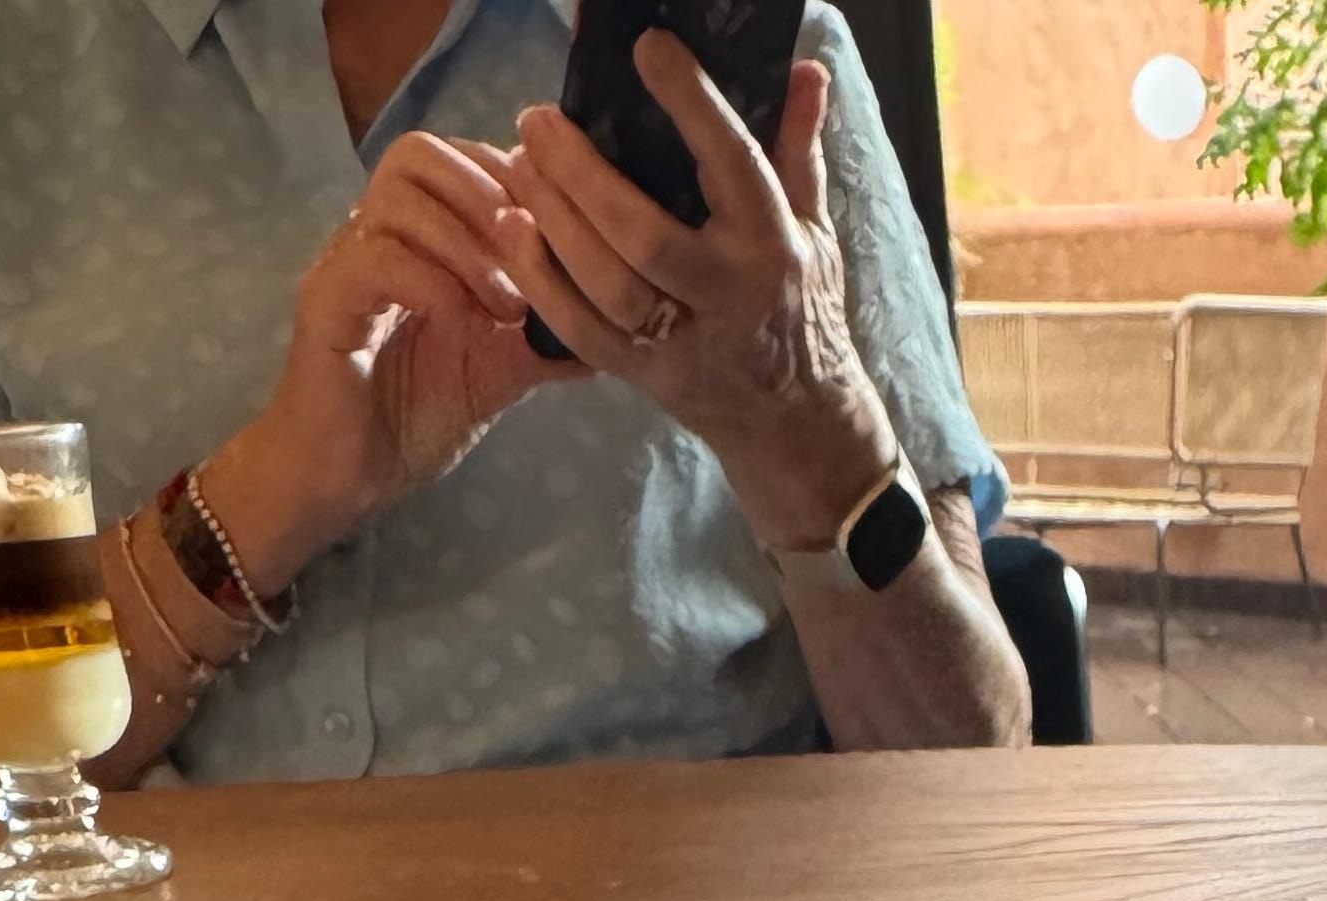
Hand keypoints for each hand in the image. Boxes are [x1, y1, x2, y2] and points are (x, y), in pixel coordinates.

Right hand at [211, 135, 572, 589]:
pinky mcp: (326, 299)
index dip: (506, 179)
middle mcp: (376, 235)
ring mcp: (347, 262)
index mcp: (415, 240)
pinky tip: (459, 321)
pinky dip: (430, 280)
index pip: (454, 159)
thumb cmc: (410, 421)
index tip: (549, 234)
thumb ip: (541, 344)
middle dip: (485, 196)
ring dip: (465, 242)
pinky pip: (375, 256)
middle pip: (420, 152)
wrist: (348, 479)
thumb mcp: (494, 375)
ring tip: (502, 306)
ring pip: (400, 196)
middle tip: (526, 262)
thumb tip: (609, 333)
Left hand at [499, 48, 900, 553]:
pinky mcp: (645, 375)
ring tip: (518, 165)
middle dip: (583, 175)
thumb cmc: (800, 308)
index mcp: (771, 246)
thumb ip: (797, 149)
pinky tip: (514, 231)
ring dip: (554, 222)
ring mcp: (683, 343)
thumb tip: (804, 70)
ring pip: (608, 285)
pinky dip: (541, 283)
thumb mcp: (812, 229)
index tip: (647, 50)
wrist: (795, 424)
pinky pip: (582, 333)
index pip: (732, 164)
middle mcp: (726, 296)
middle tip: (539, 121)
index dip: (690, 104)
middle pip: (645, 235)